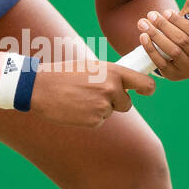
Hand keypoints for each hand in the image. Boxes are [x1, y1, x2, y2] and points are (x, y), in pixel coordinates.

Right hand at [27, 58, 156, 127]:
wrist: (41, 87)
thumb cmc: (64, 74)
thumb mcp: (92, 67)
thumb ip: (111, 75)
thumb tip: (127, 84)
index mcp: (113, 71)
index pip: (145, 84)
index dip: (147, 89)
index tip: (146, 91)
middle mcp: (112, 88)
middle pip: (127, 103)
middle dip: (115, 102)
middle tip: (95, 95)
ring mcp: (103, 105)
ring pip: (110, 112)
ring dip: (99, 108)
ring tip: (80, 98)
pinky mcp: (94, 120)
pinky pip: (99, 121)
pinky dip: (89, 117)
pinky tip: (75, 108)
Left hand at [136, 0, 188, 79]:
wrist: (177, 52)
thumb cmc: (186, 32)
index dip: (180, 22)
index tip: (166, 12)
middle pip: (183, 41)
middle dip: (165, 27)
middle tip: (151, 15)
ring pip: (172, 51)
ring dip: (156, 36)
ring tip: (144, 23)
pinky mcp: (175, 76)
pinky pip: (161, 62)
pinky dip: (151, 49)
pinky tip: (143, 37)